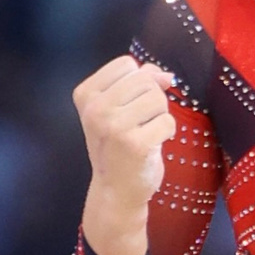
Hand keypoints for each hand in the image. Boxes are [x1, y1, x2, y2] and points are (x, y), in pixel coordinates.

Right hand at [73, 55, 177, 209]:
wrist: (115, 190)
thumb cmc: (118, 146)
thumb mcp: (118, 108)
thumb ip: (138, 82)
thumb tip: (165, 74)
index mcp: (86, 94)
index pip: (126, 64)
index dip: (137, 81)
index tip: (128, 105)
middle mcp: (95, 108)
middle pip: (145, 79)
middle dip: (151, 98)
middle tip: (139, 122)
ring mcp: (114, 126)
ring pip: (158, 98)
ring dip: (159, 115)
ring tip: (144, 132)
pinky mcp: (136, 144)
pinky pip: (168, 121)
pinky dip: (167, 132)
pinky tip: (150, 145)